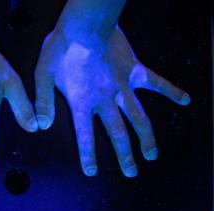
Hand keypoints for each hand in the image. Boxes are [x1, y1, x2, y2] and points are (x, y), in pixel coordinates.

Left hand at [34, 25, 189, 177]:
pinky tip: (184, 100)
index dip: (88, 155)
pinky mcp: (134, 71)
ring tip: (152, 155)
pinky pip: (157, 82)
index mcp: (83, 102)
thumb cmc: (61, 48)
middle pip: (117, 133)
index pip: (85, 135)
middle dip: (124, 155)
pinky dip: (171, 91)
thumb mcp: (43, 74)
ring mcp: (123, 86)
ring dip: (146, 137)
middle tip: (131, 172)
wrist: (84, 24)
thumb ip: (43, 101)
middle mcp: (105, 99)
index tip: (92, 172)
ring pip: (139, 117)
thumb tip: (41, 126)